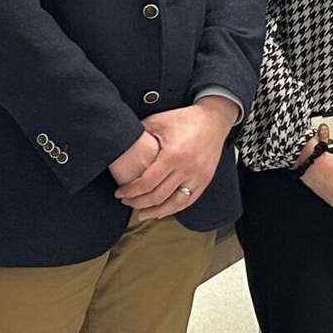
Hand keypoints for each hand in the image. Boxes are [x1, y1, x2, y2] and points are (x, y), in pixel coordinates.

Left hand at [114, 96, 238, 220]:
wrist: (213, 120)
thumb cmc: (185, 119)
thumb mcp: (158, 121)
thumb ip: (139, 134)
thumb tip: (119, 144)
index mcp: (173, 155)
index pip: (147, 183)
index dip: (130, 191)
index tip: (120, 193)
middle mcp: (187, 169)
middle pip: (158, 196)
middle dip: (138, 202)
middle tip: (126, 201)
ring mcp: (198, 176)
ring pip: (174, 204)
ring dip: (155, 211)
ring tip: (141, 213)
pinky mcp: (205, 180)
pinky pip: (188, 201)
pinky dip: (173, 209)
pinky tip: (161, 211)